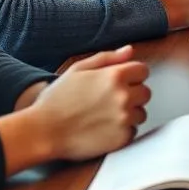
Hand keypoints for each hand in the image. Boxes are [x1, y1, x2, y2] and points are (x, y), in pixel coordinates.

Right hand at [31, 45, 149, 159]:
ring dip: (128, 114)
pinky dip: (122, 131)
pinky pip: (132, 131)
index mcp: (115, 76)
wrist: (43, 131)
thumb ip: (108, 57)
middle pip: (145, 92)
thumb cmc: (57, 99)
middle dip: (131, 94)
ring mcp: (124, 118)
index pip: (143, 71)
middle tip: (108, 101)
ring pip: (140, 113)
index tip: (119, 83)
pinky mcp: (121, 139)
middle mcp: (123, 96)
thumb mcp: (78, 69)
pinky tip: (103, 129)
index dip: (131, 76)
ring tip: (103, 116)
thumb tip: (130, 51)